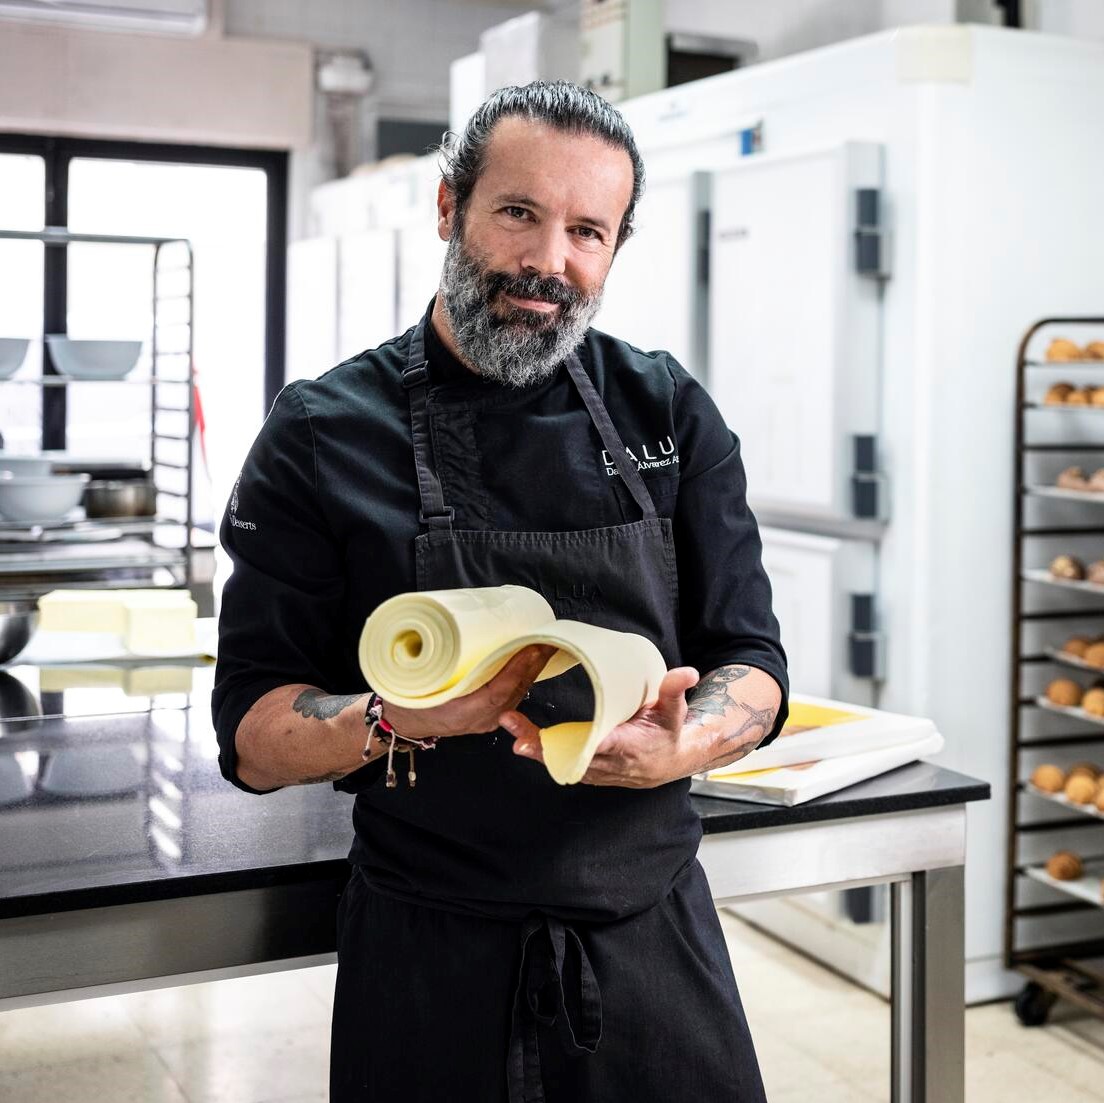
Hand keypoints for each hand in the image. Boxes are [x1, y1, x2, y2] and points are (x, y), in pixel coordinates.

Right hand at [380, 644, 558, 741]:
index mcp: (460, 714)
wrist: (402, 724)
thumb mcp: (414, 682)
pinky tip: (532, 662)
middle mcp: (477, 719)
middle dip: (533, 665)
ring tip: (545, 644)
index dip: (515, 671)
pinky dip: (523, 677)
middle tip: (546, 638)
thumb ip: (433, 663)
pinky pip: (511, 696)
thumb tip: (447, 632)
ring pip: (516, 695)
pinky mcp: (487, 715)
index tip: (529, 649)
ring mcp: (484, 720)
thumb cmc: (405, 702)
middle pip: (513, 692)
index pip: (497, 693)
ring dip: (532, 670)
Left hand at [498, 666, 700, 787]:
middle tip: (517, 736)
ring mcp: (599, 770)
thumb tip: (686, 673)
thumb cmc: (668, 732)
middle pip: (571, 758)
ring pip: (563, 763)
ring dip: (537, 749)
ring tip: (512, 729)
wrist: (670, 761)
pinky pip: (563, 763)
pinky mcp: (590, 770)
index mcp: (629, 747)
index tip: (554, 741)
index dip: (577, 746)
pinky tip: (522, 739)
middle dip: (543, 748)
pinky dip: (543, 753)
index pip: (601, 747)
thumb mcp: (674, 710)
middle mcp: (610, 763)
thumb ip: (674, 690)